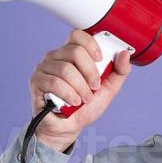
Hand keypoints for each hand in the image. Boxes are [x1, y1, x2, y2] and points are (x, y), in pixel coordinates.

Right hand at [28, 28, 132, 150]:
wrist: (69, 127)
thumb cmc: (85, 106)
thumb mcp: (108, 88)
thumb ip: (119, 71)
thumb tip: (125, 54)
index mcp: (71, 53)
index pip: (77, 35)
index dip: (91, 45)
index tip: (100, 59)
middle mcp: (56, 56)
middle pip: (75, 51)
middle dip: (90, 72)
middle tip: (94, 87)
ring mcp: (44, 68)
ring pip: (65, 69)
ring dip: (80, 88)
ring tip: (84, 99)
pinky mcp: (36, 81)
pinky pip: (54, 82)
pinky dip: (68, 94)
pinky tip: (73, 102)